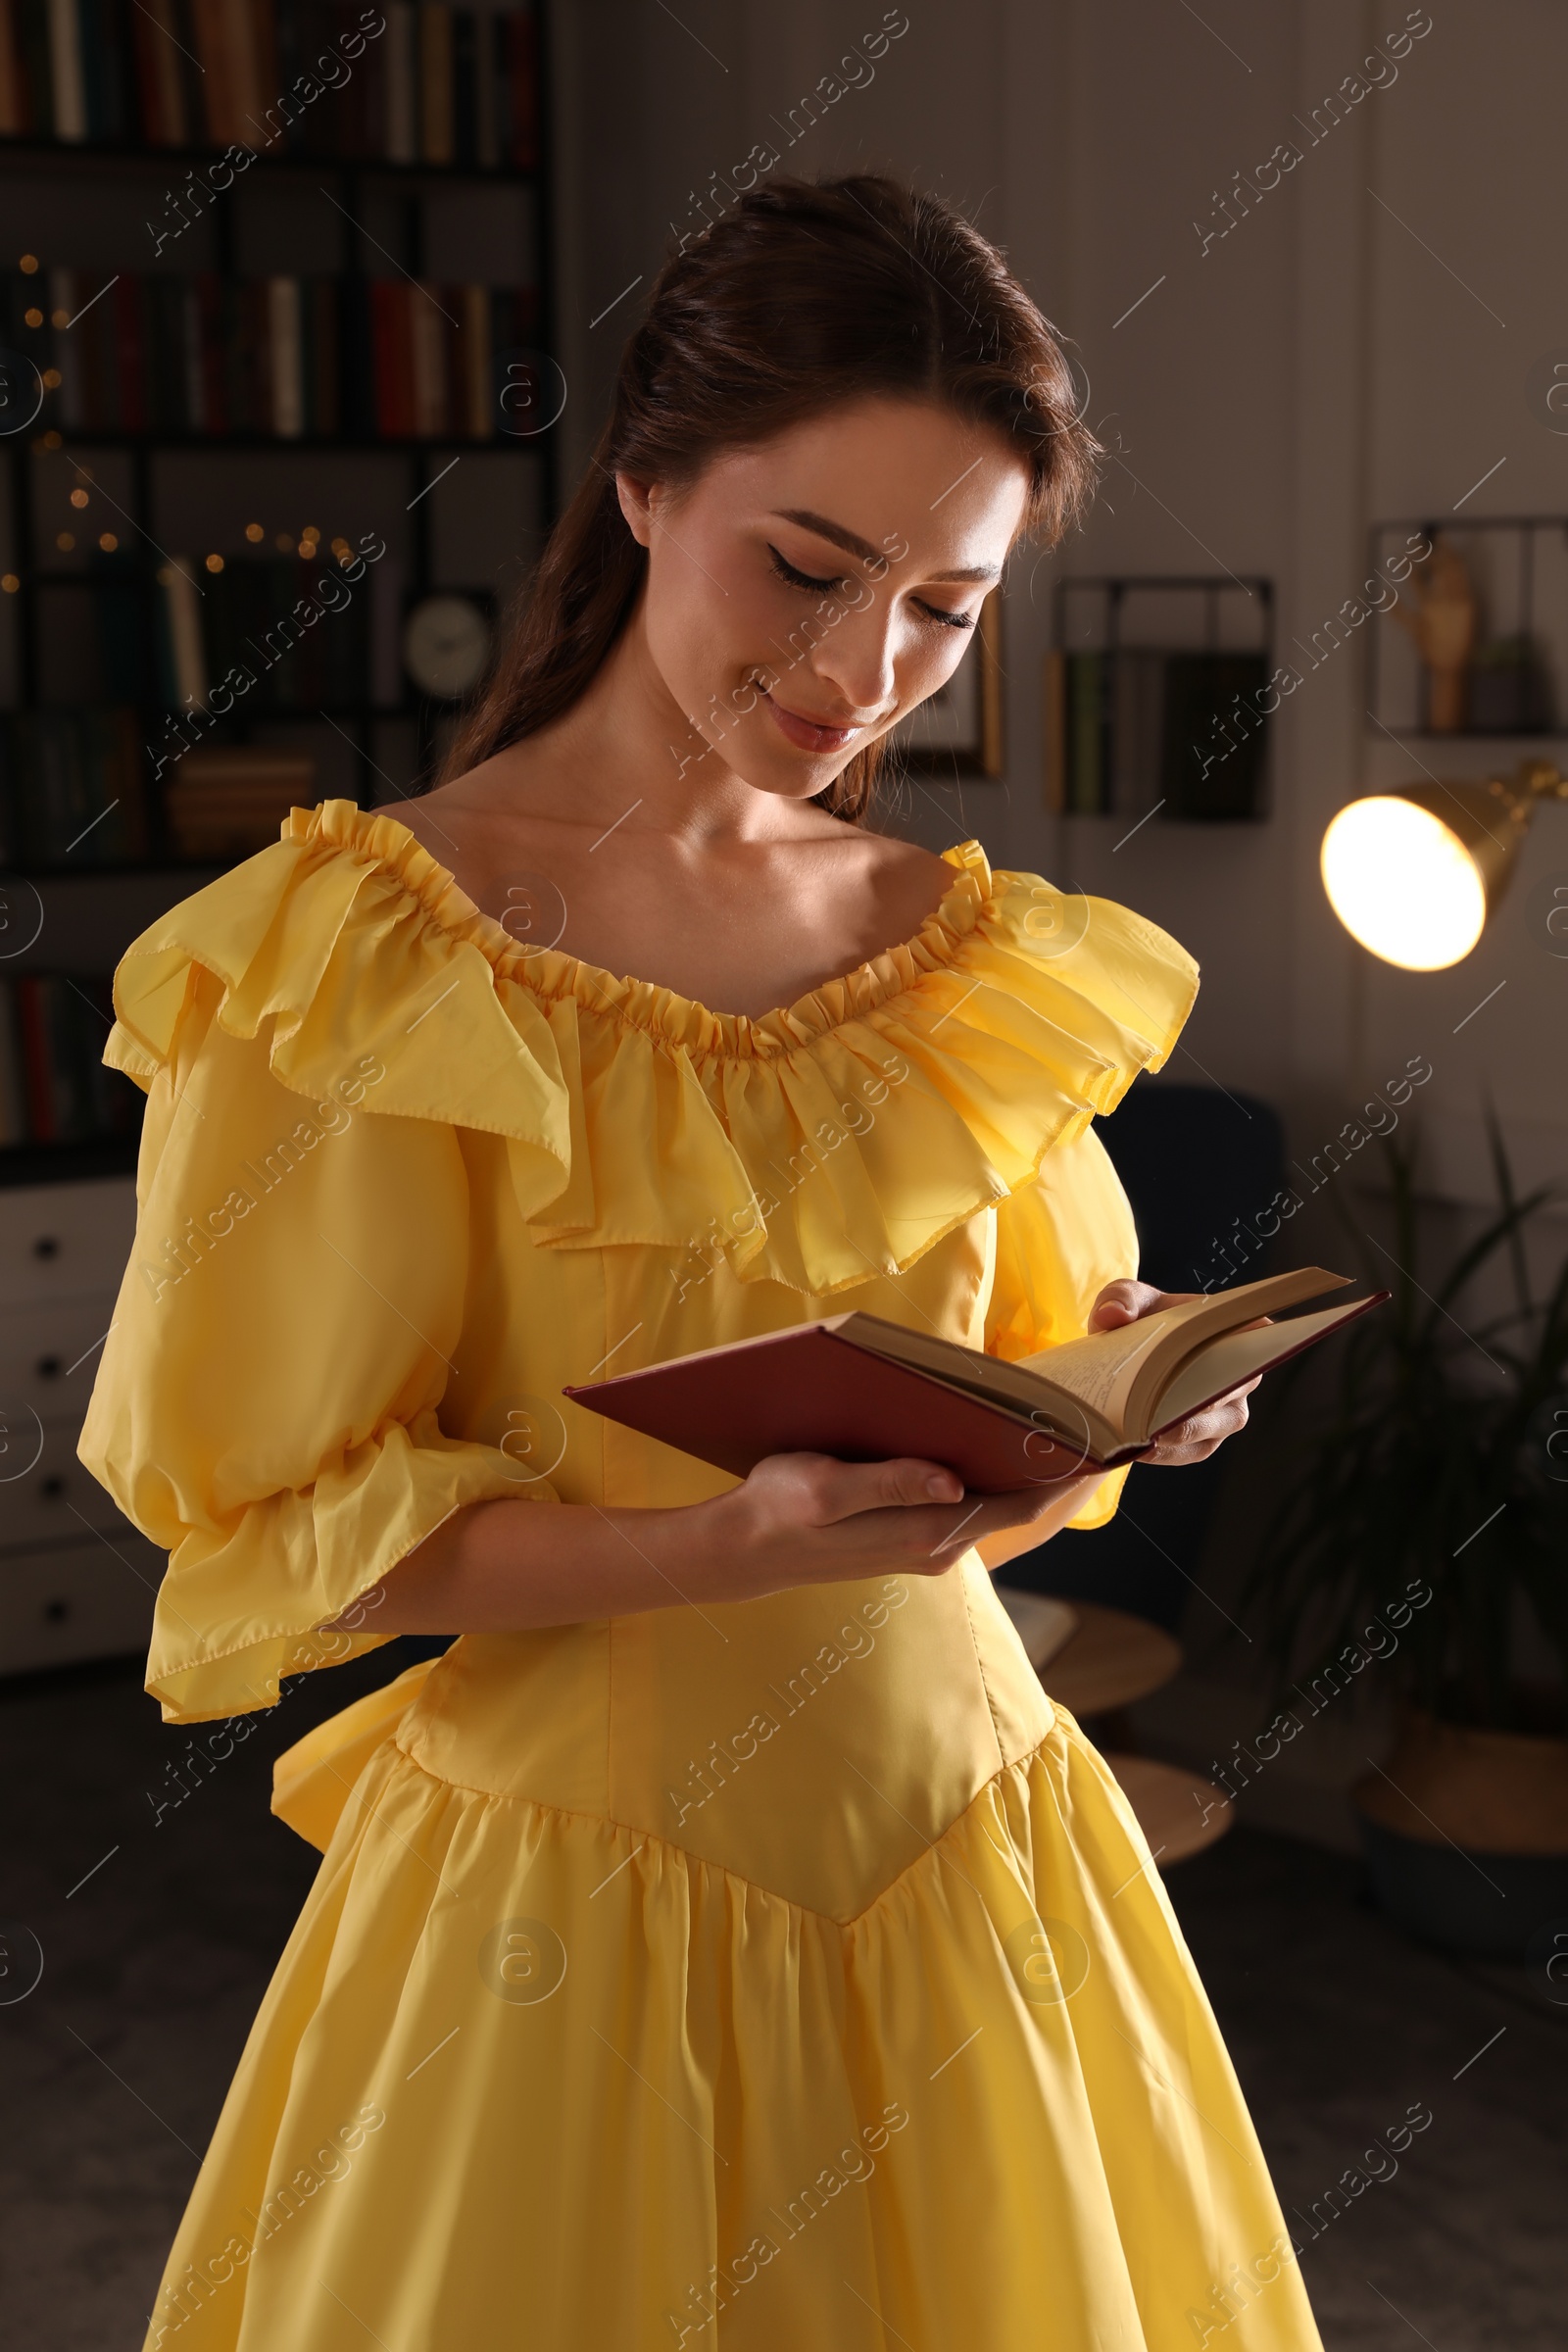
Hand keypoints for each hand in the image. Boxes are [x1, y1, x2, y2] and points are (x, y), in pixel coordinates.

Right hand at [688, 1451, 1101, 1601]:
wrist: (744, 1552)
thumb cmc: (780, 1511)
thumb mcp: (827, 1488)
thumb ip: (891, 1484)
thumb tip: (954, 1483)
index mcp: (927, 1534)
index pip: (1021, 1504)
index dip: (1067, 1475)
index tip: (1107, 1440)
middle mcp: (939, 1547)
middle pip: (1020, 1505)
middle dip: (1059, 1467)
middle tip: (1098, 1417)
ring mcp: (928, 1547)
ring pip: (999, 1505)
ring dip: (1028, 1470)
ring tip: (1061, 1422)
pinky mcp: (913, 1539)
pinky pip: (974, 1507)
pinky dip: (995, 1477)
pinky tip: (998, 1443)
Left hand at [1088, 1278, 1261, 1467]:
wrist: (1121, 1367)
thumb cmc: (1138, 1325)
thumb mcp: (1126, 1300)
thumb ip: (1120, 1298)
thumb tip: (1114, 1315)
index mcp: (1230, 1329)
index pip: (1258, 1332)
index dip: (1252, 1340)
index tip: (1233, 1343)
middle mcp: (1239, 1374)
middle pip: (1231, 1386)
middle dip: (1201, 1393)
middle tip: (1171, 1400)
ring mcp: (1225, 1413)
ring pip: (1213, 1425)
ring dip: (1181, 1429)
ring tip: (1148, 1430)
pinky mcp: (1203, 1442)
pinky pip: (1193, 1450)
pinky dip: (1167, 1451)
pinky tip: (1140, 1447)